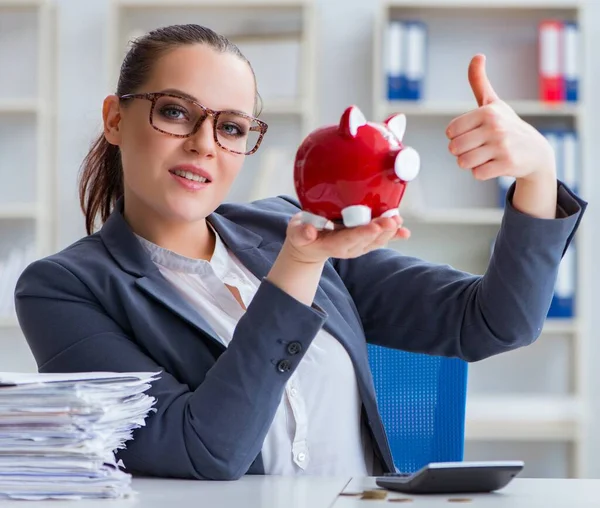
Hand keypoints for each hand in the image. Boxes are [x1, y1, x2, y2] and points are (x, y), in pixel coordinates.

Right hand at [282, 214, 409, 264]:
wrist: (309, 246)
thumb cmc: (302, 234)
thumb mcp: (296, 232)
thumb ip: (300, 233)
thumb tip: (308, 232)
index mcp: (332, 245)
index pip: (348, 240)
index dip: (362, 233)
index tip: (374, 226)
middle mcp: (348, 247)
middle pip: (366, 240)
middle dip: (381, 230)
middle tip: (392, 220)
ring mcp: (357, 246)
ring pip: (376, 240)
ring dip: (389, 231)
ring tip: (398, 221)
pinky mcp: (364, 241)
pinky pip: (380, 239)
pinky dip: (393, 235)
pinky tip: (404, 231)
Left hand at [445, 54, 555, 183]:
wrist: (536, 152)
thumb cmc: (507, 125)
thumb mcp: (493, 103)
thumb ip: (479, 82)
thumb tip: (477, 55)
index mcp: (487, 112)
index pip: (450, 131)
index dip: (457, 136)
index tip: (473, 133)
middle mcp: (495, 127)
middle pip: (454, 148)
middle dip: (462, 151)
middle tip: (479, 147)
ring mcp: (502, 147)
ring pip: (463, 162)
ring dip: (471, 163)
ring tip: (486, 155)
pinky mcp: (506, 165)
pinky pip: (477, 174)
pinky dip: (482, 172)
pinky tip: (495, 164)